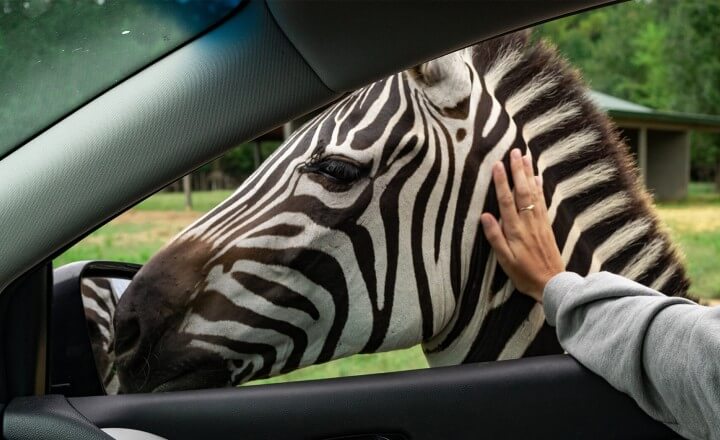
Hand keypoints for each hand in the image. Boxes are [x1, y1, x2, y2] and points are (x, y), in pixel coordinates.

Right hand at [480, 148, 564, 302]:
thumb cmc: (523, 274)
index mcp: (515, 229)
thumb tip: (484, 216)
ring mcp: (538, 222)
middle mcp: (528, 222)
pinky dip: (539, 187)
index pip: (506, 200)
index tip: (497, 164)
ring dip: (529, 174)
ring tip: (526, 157)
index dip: (501, 182)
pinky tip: (537, 178)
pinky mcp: (546, 225)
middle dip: (518, 170)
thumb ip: (494, 237)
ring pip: (533, 193)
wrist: (552, 283)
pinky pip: (542, 201)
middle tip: (515, 151)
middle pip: (522, 191)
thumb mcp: (504, 260)